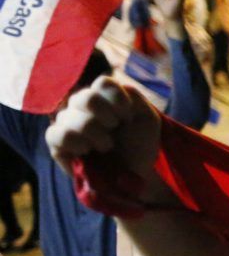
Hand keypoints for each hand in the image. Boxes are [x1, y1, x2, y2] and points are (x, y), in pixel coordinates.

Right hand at [45, 77, 161, 191]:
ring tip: (106, 146)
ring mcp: (67, 121)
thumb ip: (133, 96)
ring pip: (69, 117)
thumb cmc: (139, 144)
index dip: (118, 101)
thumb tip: (104, 90)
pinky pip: (55, 134)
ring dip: (95, 135)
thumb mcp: (147, 117)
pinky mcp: (57, 142)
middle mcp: (82, 104)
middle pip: (85, 98)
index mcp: (104, 95)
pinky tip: (87, 150)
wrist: (134, 173)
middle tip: (115, 131)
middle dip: (107, 119)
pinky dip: (75, 143)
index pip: (103, 82)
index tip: (128, 117)